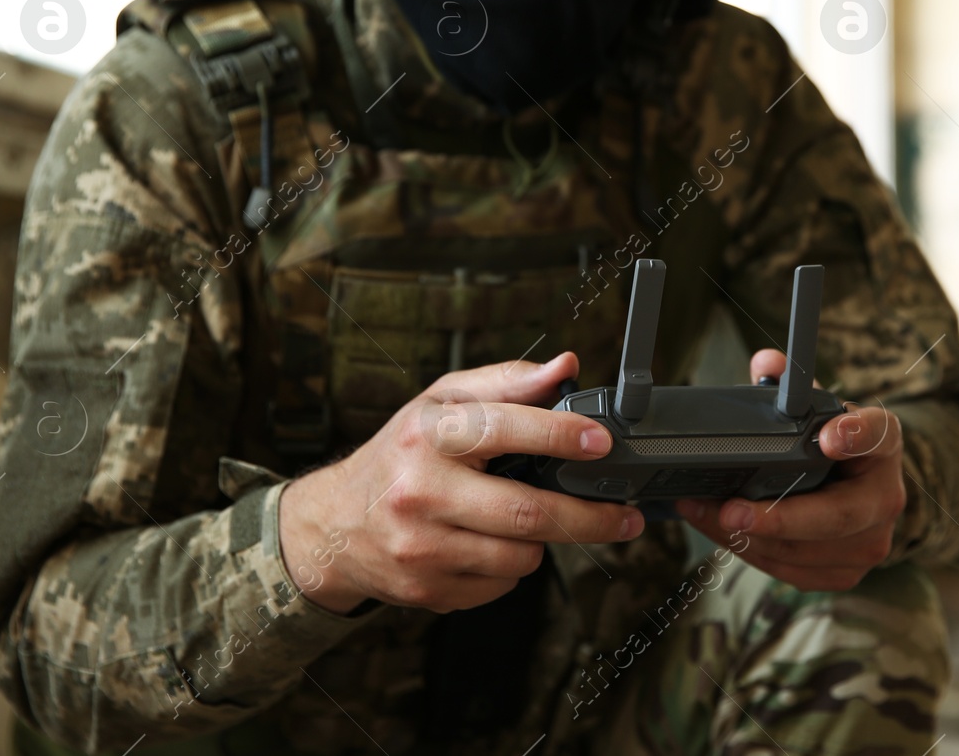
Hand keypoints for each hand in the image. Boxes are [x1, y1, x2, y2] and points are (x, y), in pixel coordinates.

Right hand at [279, 352, 644, 613]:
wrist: (334, 524)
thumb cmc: (400, 454)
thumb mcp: (442, 403)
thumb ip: (507, 382)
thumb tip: (565, 368)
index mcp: (428, 435)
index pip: (503, 429)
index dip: (560, 435)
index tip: (602, 442)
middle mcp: (420, 491)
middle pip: (526, 512)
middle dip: (588, 517)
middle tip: (624, 516)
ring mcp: (421, 548)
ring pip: (520, 557)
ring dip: (540, 542)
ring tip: (526, 521)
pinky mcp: (426, 590)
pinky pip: (500, 587)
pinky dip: (509, 569)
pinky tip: (487, 546)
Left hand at [676, 348, 905, 591]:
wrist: (860, 491)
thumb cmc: (833, 444)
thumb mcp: (820, 408)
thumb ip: (792, 386)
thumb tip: (765, 364)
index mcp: (883, 445)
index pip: (877, 435)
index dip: (855, 436)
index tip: (828, 436)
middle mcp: (887, 499)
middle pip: (837, 517)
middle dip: (779, 518)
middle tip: (731, 510)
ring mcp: (869, 544)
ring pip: (803, 552)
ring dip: (745, 537)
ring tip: (701, 512)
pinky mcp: (843, 574)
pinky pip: (789, 570)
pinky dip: (748, 551)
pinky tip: (714, 527)